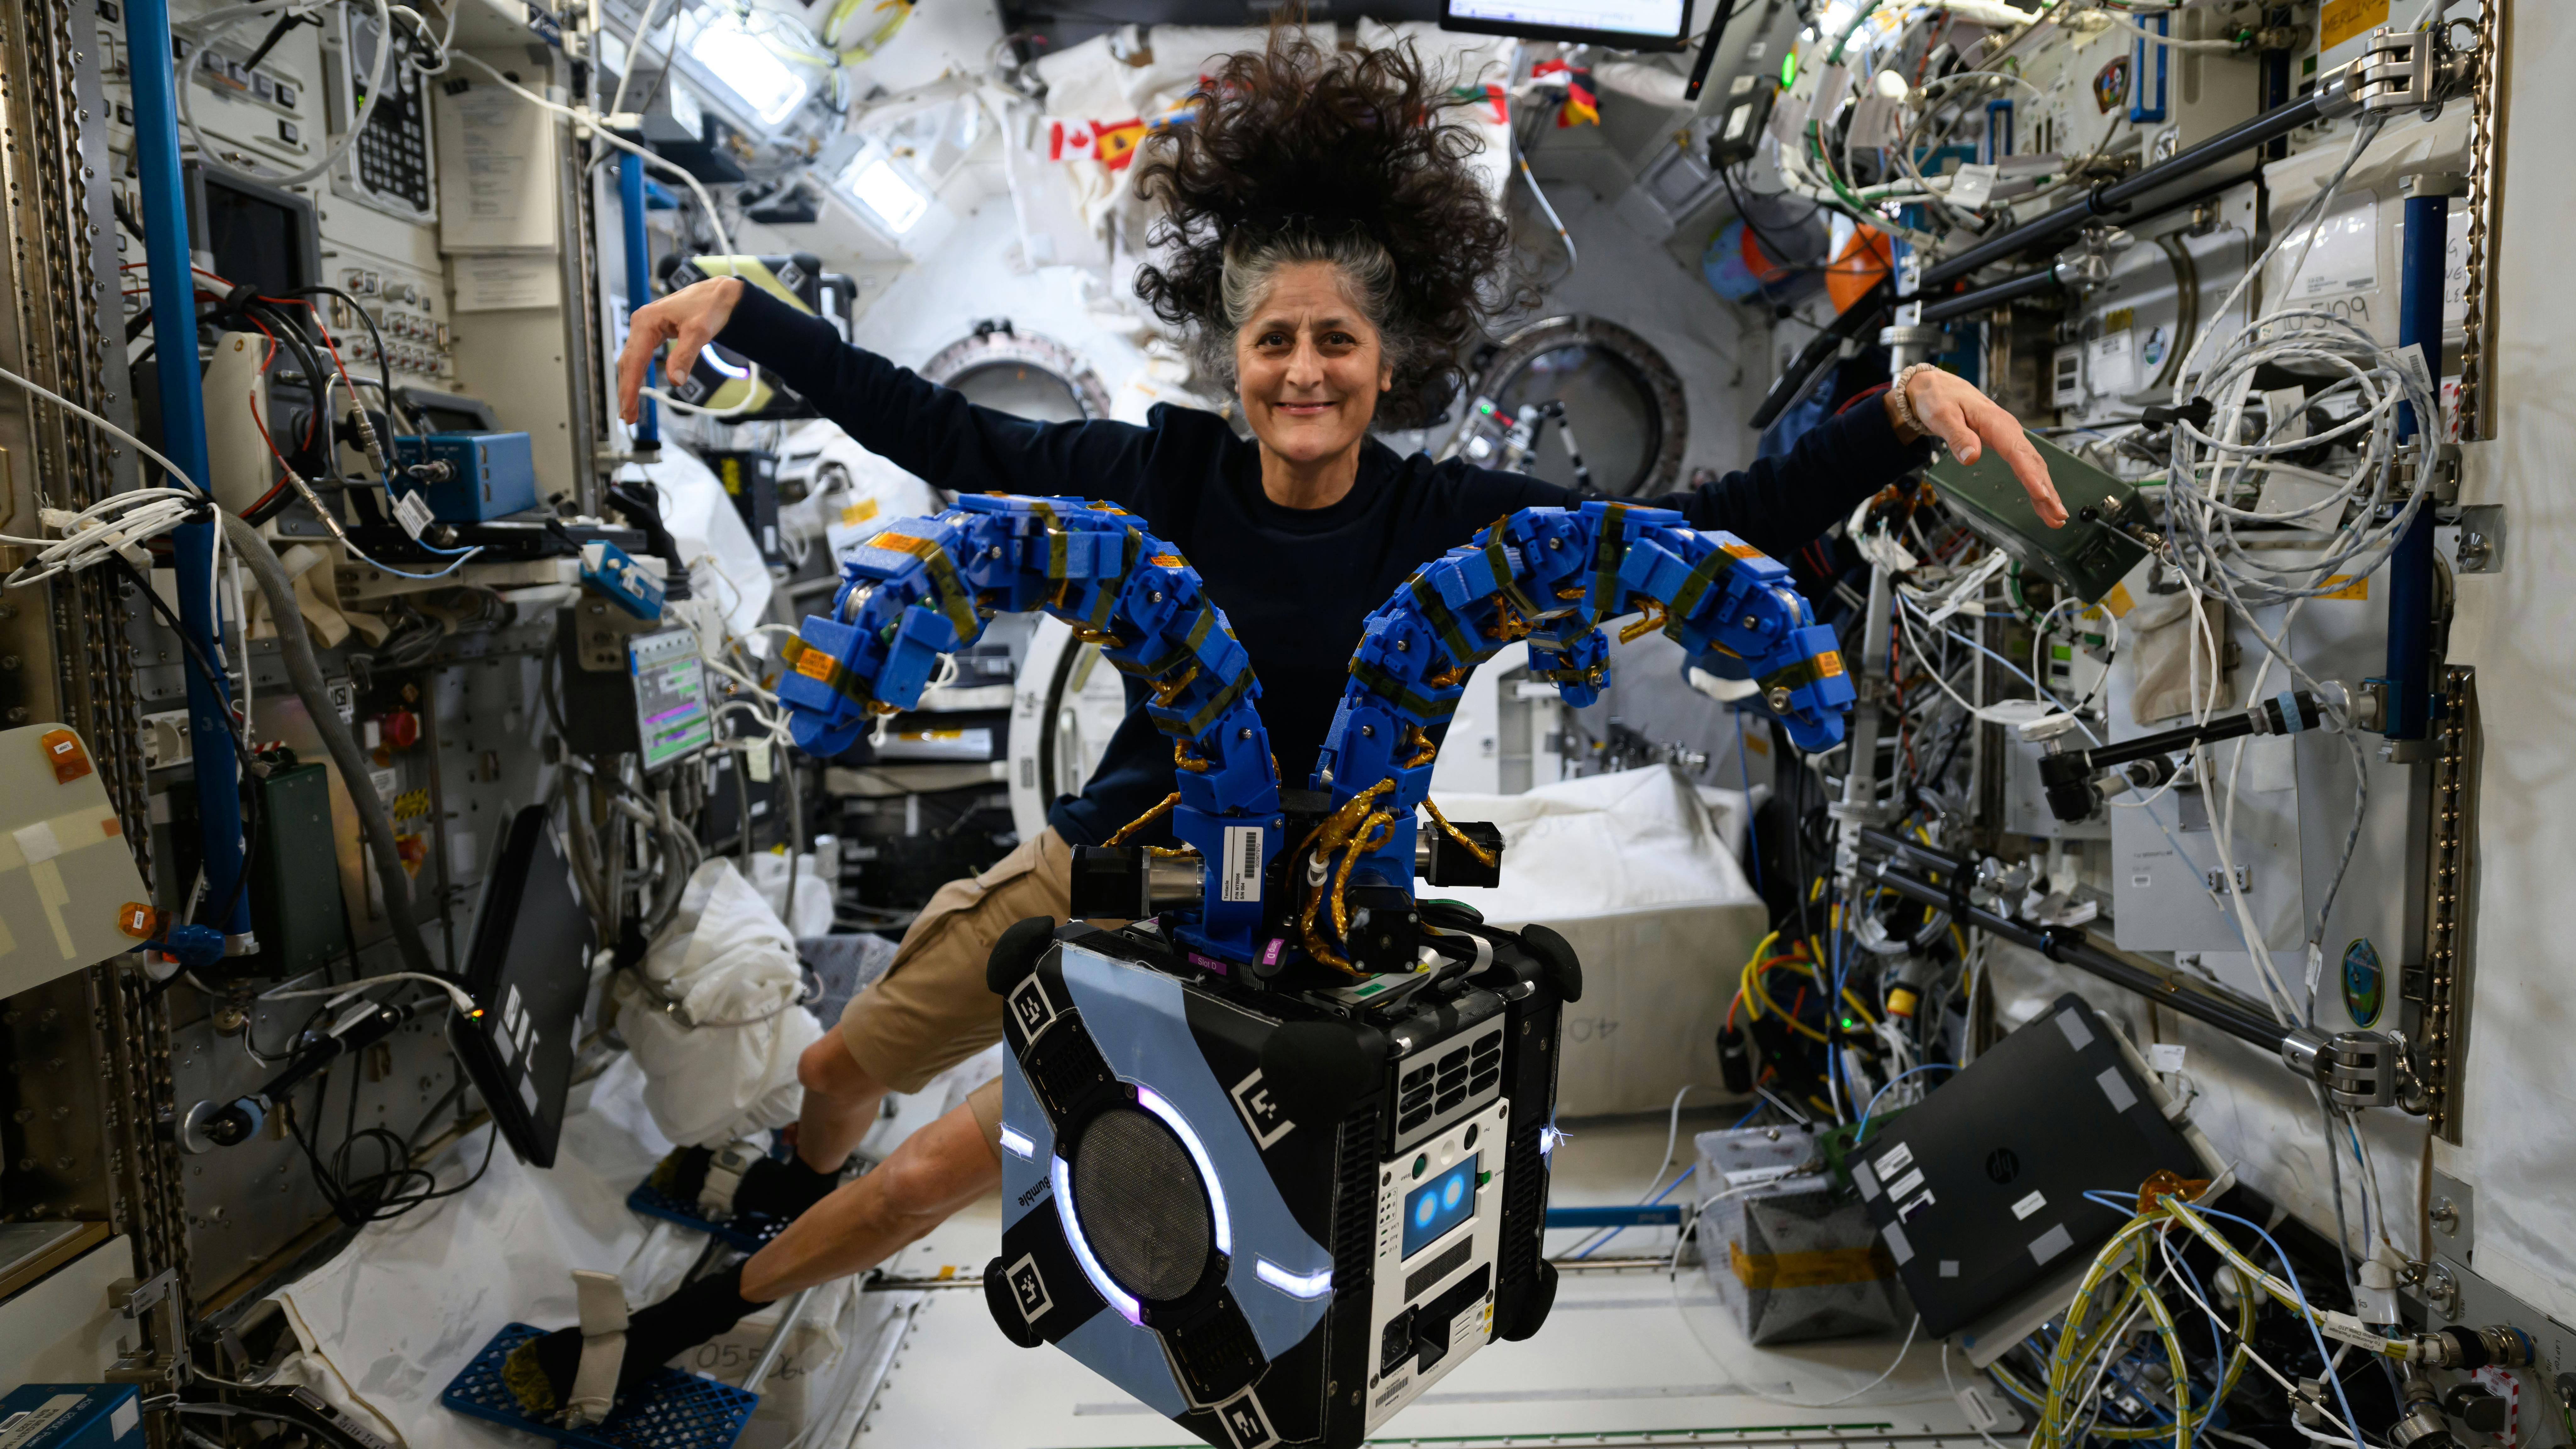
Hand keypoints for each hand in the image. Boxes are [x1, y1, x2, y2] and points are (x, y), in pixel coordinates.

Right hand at [616, 276, 745, 423]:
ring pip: (632, 361)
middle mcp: (640, 324)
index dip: (630, 387)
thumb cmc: (708, 306)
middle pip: (628, 363)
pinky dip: (637, 375)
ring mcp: (644, 329)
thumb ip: (686, 356)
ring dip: (629, 385)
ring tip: (629, 410)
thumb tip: (676, 381)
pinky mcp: (652, 334)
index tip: (628, 408)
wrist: (718, 293)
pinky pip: (640, 357)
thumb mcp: (700, 332)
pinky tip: (636, 390)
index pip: (634, 360)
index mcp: (646, 322)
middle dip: (626, 390)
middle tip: (627, 417)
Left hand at [1889, 367, 2066, 527]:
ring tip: (2056, 516)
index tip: (2041, 494)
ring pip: (2033, 466)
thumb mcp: (1942, 415)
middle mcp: (2008, 430)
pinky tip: (2042, 500)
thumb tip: (1970, 456)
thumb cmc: (1940, 399)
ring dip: (2046, 491)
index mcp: (1996, 423)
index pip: (2017, 452)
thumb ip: (1957, 436)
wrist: (1939, 388)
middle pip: (2033, 463)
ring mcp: (2010, 437)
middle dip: (2047, 490)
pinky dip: (2036, 483)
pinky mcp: (2006, 444)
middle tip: (2057, 515)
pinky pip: (2025, 465)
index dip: (2031, 475)